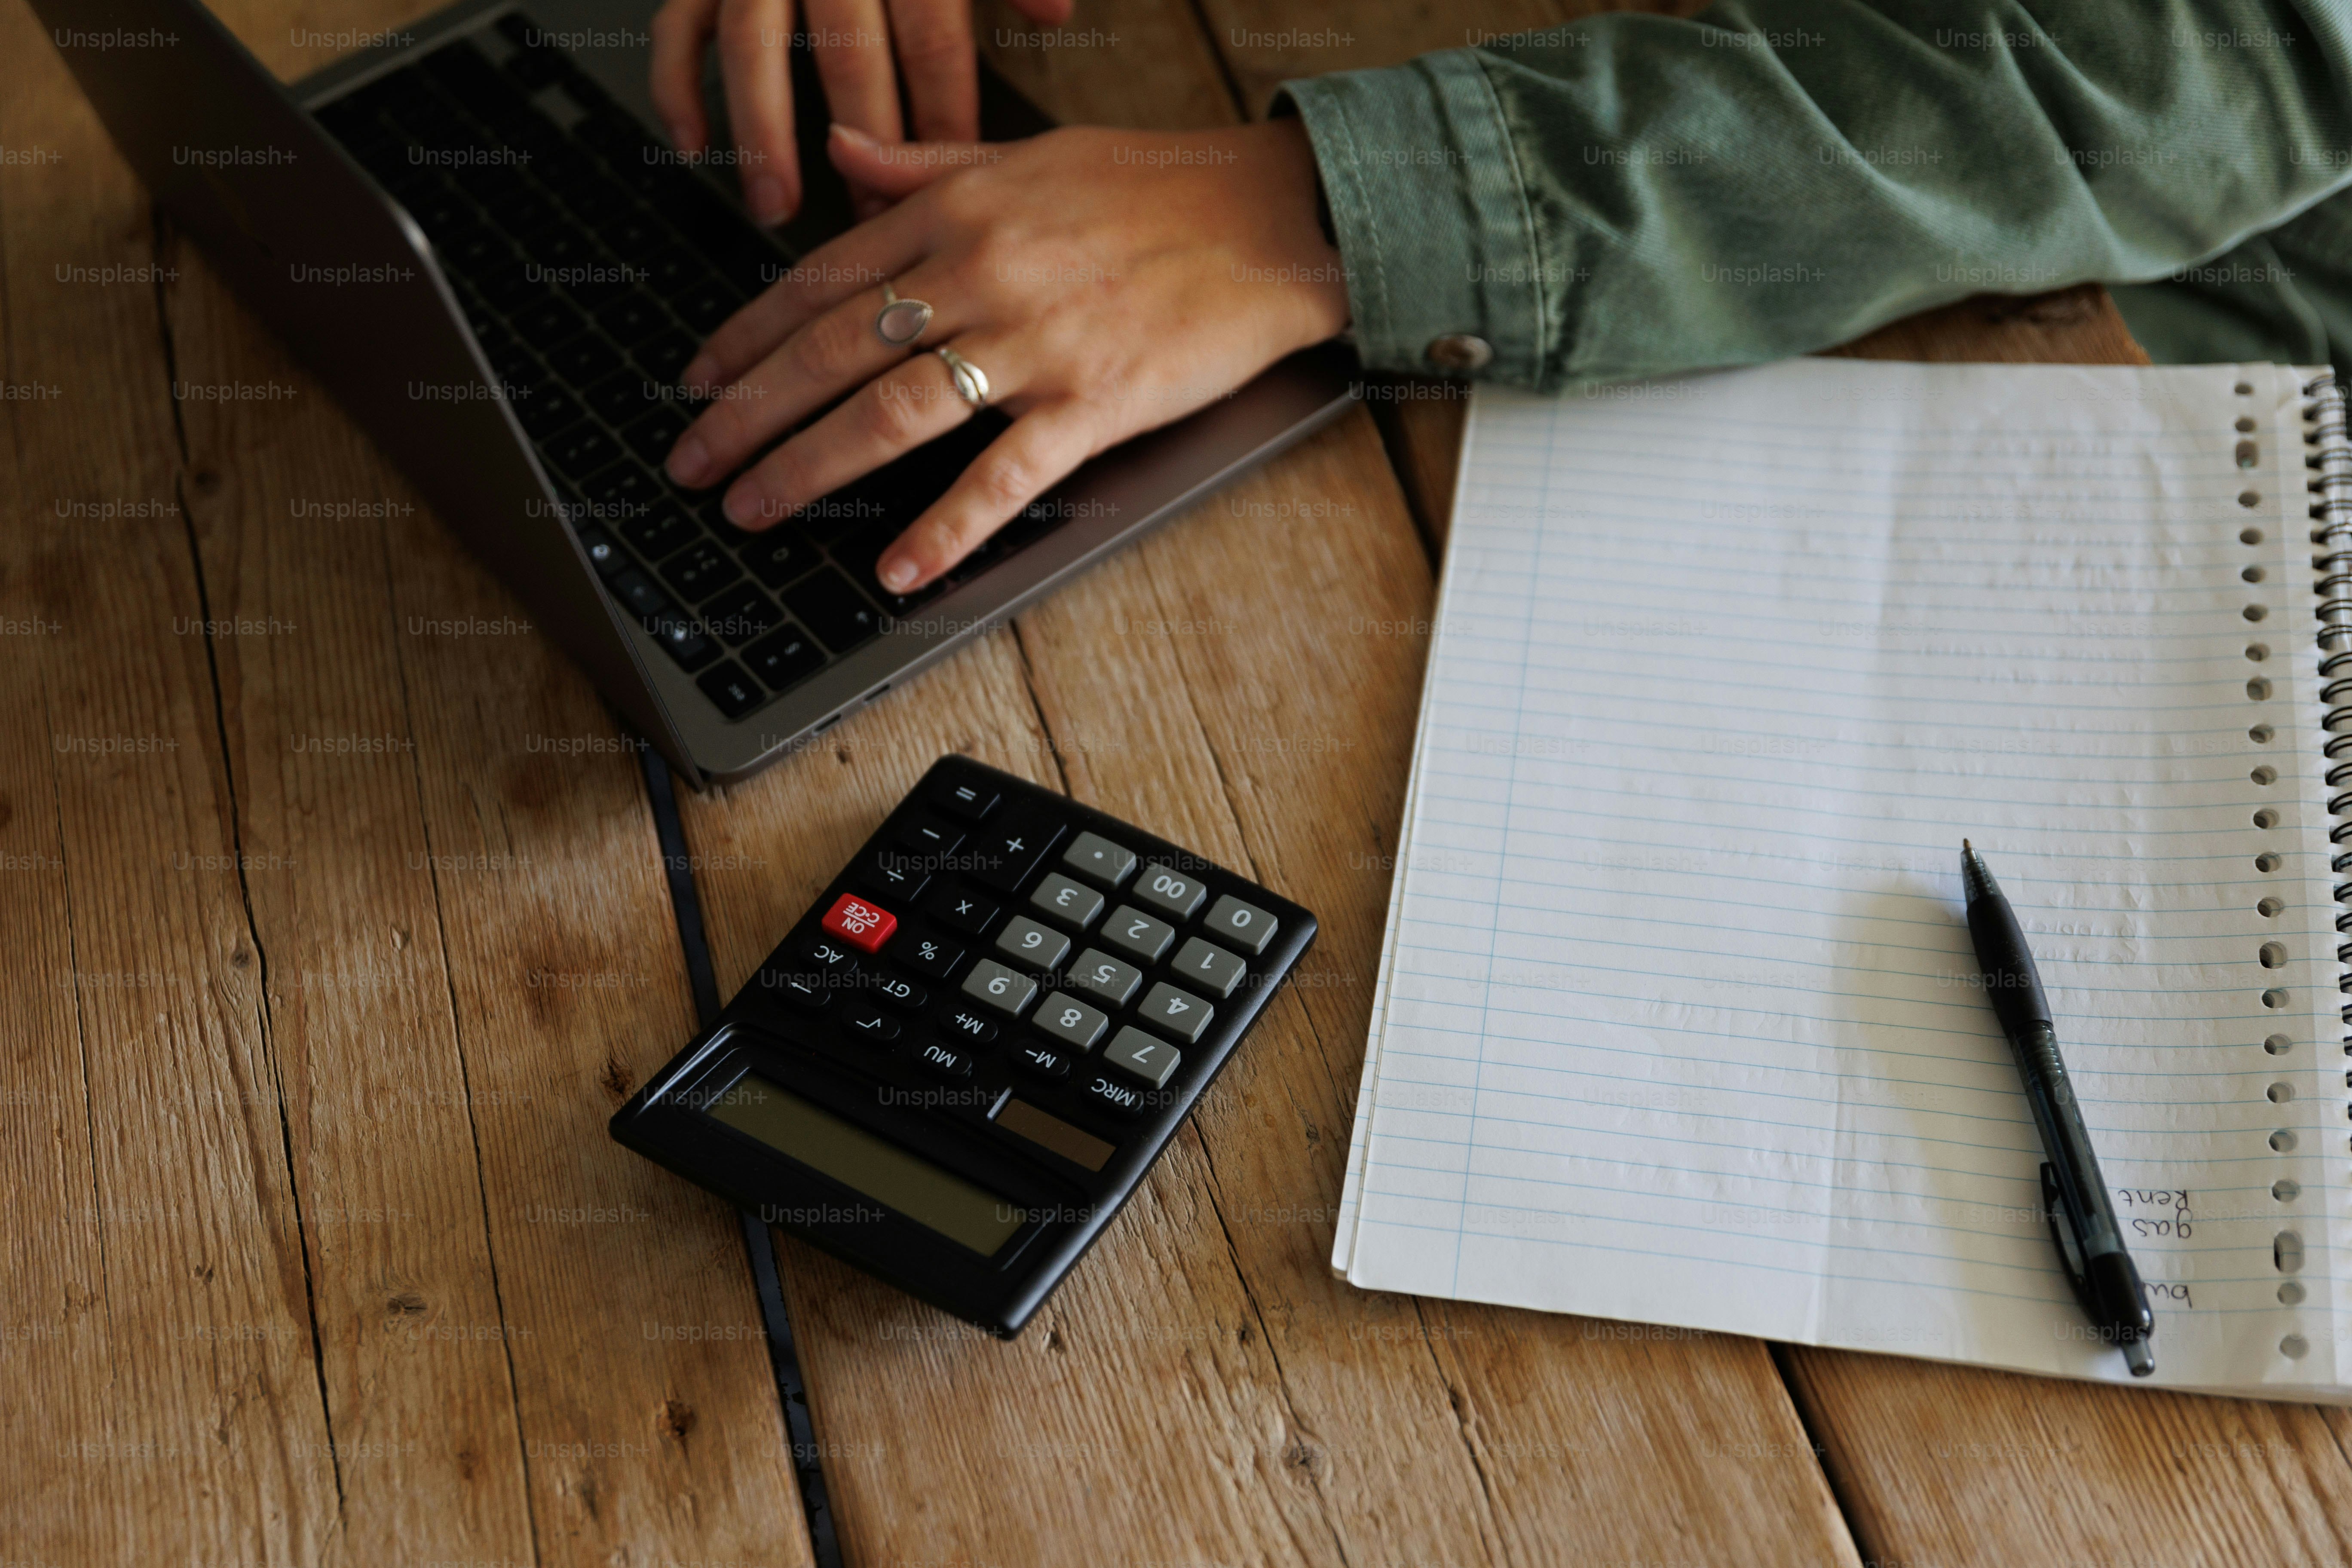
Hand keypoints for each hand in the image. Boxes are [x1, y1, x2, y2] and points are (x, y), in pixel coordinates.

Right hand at [648, 0, 1072, 223]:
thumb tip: (1057, 13)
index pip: (930, 34)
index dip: (942, 111)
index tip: (952, 185)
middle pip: (845, 50)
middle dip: (863, 142)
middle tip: (873, 222)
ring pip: (752, 46)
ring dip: (762, 132)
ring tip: (776, 207)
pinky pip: (677, 29)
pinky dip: (677, 88)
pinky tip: (693, 150)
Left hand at [662, 119, 1349, 592]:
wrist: (1275, 218)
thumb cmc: (1159, 188)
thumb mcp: (1028, 155)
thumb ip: (925, 164)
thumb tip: (841, 152)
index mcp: (959, 210)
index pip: (822, 280)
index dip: (748, 335)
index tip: (699, 379)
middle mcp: (982, 271)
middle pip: (834, 350)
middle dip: (748, 412)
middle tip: (691, 460)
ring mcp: (1037, 341)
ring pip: (894, 410)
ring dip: (811, 466)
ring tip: (752, 509)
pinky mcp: (1095, 402)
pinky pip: (1004, 475)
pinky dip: (946, 526)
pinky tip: (897, 566)